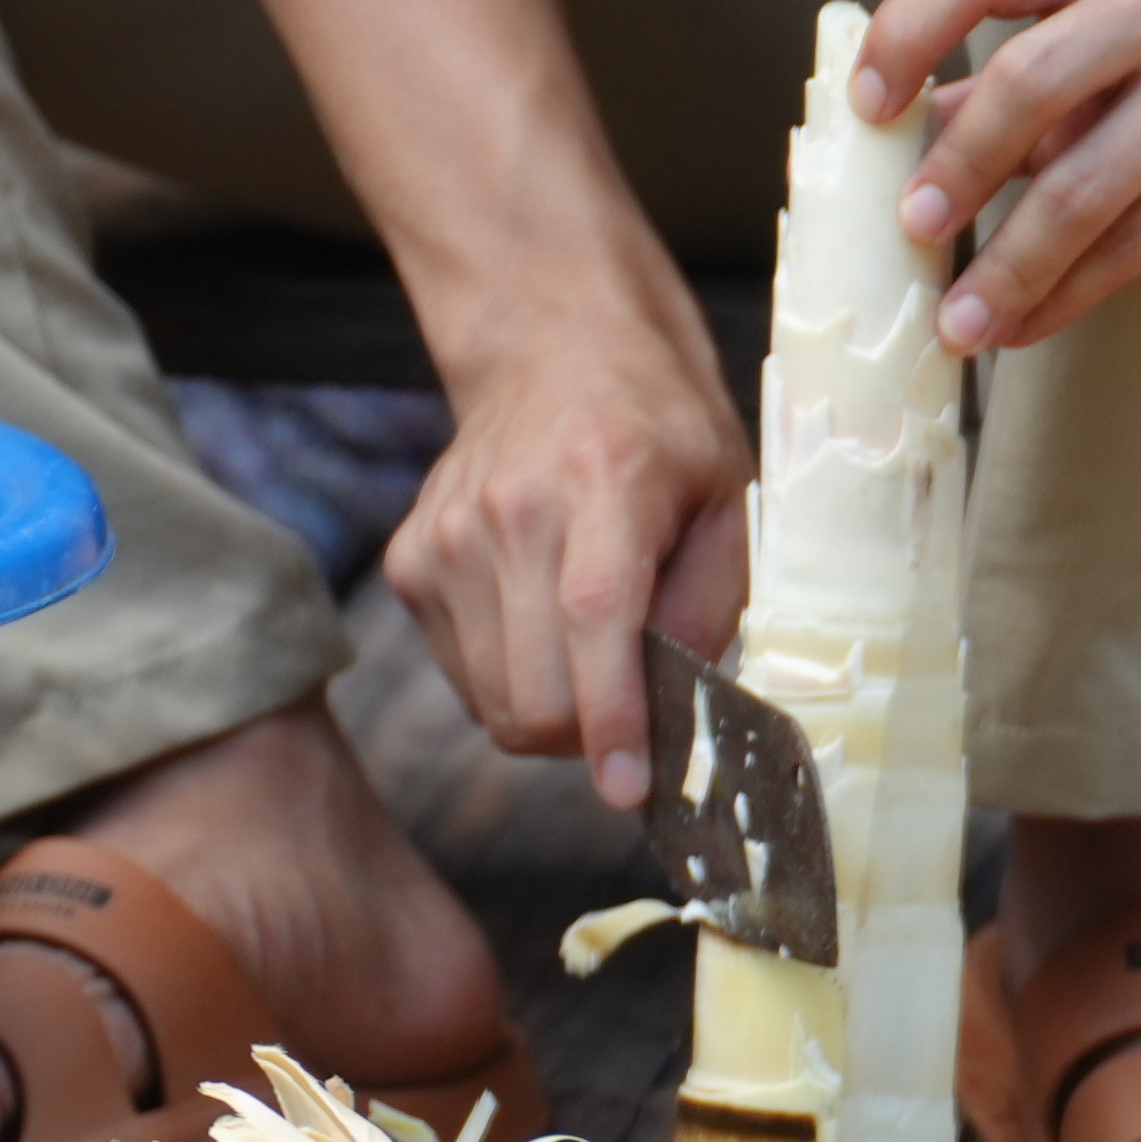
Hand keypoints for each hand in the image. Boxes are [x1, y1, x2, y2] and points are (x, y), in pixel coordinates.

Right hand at [376, 299, 749, 806]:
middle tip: (634, 712)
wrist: (557, 353)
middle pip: (535, 688)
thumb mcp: (729, 500)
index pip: (595, 615)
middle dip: (590, 736)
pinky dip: (508, 681)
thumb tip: (680, 713)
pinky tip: (540, 625)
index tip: (630, 788)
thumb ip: (711, 605)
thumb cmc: (661, 433)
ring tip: (590, 656)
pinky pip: (461, 678)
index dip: (612, 715)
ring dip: (551, 714)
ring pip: (494, 702)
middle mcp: (512, 503)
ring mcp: (447, 532)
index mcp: (607, 476)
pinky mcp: (411, 559)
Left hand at [853, 0, 1140, 355]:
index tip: (868, 103)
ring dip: (1009, 264)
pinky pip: (1135, 240)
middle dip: (960, 167)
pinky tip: (1025, 325)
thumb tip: (888, 144)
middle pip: (1030, 79)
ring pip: (1083, 183)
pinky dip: (1067, 294)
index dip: (912, 26)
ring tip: (959, 320)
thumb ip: (1005, 88)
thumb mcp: (1106, 50)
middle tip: (912, 230)